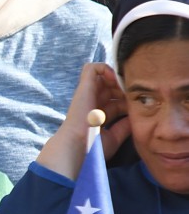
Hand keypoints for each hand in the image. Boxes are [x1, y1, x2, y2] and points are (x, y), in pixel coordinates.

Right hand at [38, 63, 130, 177]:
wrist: (78, 144)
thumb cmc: (93, 145)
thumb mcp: (114, 137)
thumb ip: (124, 126)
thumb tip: (134, 117)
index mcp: (97, 115)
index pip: (115, 102)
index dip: (127, 101)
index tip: (136, 105)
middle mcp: (91, 102)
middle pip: (110, 88)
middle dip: (124, 89)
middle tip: (133, 96)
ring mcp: (87, 93)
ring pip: (102, 76)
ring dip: (116, 78)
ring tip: (125, 87)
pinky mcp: (84, 86)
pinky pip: (92, 68)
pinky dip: (105, 69)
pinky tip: (115, 79)